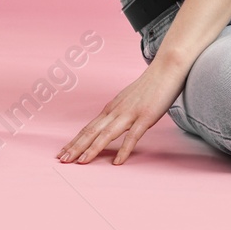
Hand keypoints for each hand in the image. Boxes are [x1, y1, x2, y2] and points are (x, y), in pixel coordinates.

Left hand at [59, 65, 185, 164]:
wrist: (168, 67)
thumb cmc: (151, 84)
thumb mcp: (129, 98)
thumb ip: (120, 111)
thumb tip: (112, 122)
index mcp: (112, 108)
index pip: (88, 128)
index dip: (74, 141)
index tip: (63, 152)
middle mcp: (117, 111)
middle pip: (92, 132)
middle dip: (76, 147)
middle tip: (62, 160)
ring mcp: (131, 113)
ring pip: (106, 134)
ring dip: (92, 149)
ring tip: (81, 162)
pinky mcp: (146, 116)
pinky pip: (133, 136)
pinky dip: (123, 150)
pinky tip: (117, 162)